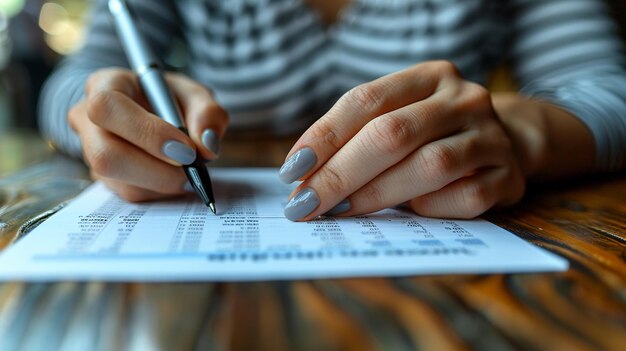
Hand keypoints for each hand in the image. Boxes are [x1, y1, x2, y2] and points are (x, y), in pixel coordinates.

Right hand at [69, 68, 227, 200]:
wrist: (155, 112)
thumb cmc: (170, 99)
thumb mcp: (194, 94)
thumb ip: (207, 113)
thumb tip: (207, 147)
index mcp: (104, 85)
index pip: (108, 108)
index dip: (147, 133)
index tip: (187, 149)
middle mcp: (88, 120)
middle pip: (105, 155)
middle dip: (156, 170)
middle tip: (191, 169)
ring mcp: (91, 153)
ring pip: (120, 182)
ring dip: (163, 183)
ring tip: (188, 171)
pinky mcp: (104, 179)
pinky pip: (131, 194)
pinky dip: (161, 191)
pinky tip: (175, 176)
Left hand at [279, 61, 525, 220]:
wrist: (507, 142)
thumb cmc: (432, 134)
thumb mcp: (399, 119)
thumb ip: (359, 137)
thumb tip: (303, 177)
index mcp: (429, 76)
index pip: (365, 101)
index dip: (324, 136)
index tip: (292, 170)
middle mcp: (464, 99)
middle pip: (392, 134)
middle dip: (340, 174)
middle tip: (304, 204)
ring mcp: (492, 136)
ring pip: (429, 166)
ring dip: (375, 195)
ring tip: (339, 211)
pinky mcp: (509, 176)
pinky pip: (465, 197)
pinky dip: (430, 208)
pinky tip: (411, 212)